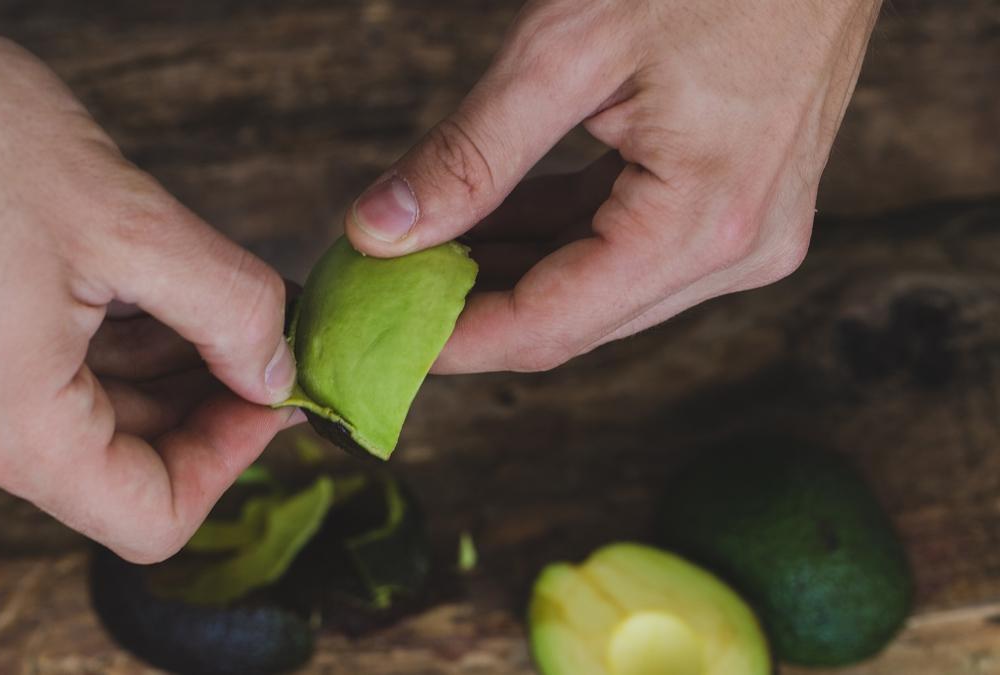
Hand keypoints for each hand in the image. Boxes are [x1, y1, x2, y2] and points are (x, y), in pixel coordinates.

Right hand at [0, 1, 297, 561]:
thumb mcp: (126, 220)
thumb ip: (229, 308)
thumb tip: (276, 371)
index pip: (150, 519)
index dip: (231, 460)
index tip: (274, 396)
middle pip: (121, 467)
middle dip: (204, 402)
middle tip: (263, 337)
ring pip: (86, 423)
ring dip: (161, 370)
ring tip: (211, 300)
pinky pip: (40, 386)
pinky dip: (105, 349)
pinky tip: (145, 290)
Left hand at [345, 0, 880, 372]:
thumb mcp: (565, 51)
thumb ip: (469, 154)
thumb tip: (380, 232)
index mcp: (703, 223)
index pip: (550, 324)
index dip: (453, 339)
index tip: (378, 330)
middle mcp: (737, 249)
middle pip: (574, 317)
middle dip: (471, 308)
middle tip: (382, 289)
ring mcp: (745, 232)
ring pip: (595, 289)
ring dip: (506, 273)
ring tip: (418, 253)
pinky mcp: (736, 204)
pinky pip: (626, 246)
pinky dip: (553, 237)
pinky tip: (483, 224)